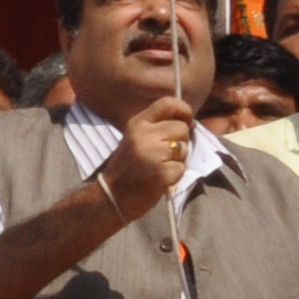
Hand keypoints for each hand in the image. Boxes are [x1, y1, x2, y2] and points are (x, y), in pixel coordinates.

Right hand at [94, 96, 197, 220]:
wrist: (111, 196)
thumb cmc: (127, 167)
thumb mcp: (137, 138)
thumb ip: (158, 127)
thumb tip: (188, 122)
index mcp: (138, 123)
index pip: (169, 103)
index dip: (184, 110)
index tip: (185, 122)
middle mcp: (145, 135)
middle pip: (182, 128)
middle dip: (181, 141)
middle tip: (166, 154)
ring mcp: (153, 155)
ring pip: (184, 148)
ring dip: (178, 160)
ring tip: (161, 166)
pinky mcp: (162, 174)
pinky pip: (182, 168)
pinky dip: (175, 176)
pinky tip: (161, 179)